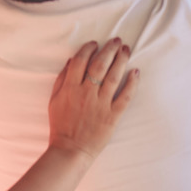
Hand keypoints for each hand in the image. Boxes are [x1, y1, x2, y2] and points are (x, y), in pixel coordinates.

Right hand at [47, 38, 137, 160]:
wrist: (70, 150)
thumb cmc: (60, 125)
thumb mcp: (54, 100)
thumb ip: (62, 79)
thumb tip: (72, 60)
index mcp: (70, 88)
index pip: (81, 61)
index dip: (89, 49)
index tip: (95, 43)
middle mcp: (86, 93)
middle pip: (100, 65)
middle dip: (109, 49)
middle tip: (117, 40)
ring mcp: (101, 104)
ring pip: (114, 76)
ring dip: (121, 60)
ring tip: (126, 50)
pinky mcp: (112, 116)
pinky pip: (125, 96)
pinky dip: (132, 83)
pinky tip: (136, 72)